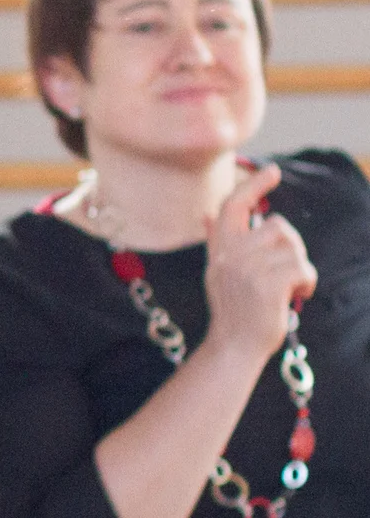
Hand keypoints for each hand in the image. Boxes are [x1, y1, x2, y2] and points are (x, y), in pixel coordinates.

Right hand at [201, 163, 317, 361]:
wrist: (233, 346)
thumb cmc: (233, 309)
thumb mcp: (219, 272)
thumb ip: (217, 241)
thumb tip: (209, 215)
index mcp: (219, 249)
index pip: (233, 206)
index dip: (253, 185)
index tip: (272, 171)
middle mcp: (229, 255)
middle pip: (277, 227)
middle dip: (291, 247)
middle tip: (286, 271)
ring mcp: (247, 269)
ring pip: (293, 248)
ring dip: (300, 267)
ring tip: (290, 286)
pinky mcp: (267, 285)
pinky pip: (302, 268)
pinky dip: (308, 282)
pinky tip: (298, 294)